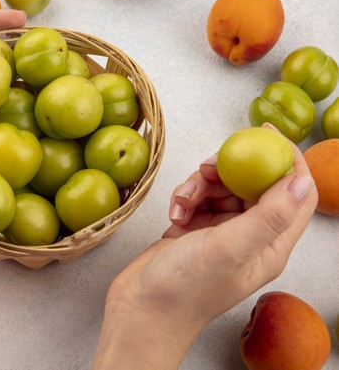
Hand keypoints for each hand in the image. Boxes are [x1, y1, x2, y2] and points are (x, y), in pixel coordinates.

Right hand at [92, 125, 317, 368]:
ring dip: (200, 186)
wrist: (141, 308)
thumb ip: (270, 214)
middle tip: (210, 167)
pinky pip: (197, 199)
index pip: (294, 194)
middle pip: (252, 186)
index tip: (266, 134)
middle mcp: (249, 237)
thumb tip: (302, 179)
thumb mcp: (232, 247)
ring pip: (221, 190)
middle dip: (230, 171)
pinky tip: (174, 212)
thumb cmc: (187, 287)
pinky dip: (184, 198)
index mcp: (270, 245)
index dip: (287, 161)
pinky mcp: (194, 231)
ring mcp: (220, 234)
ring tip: (183, 201)